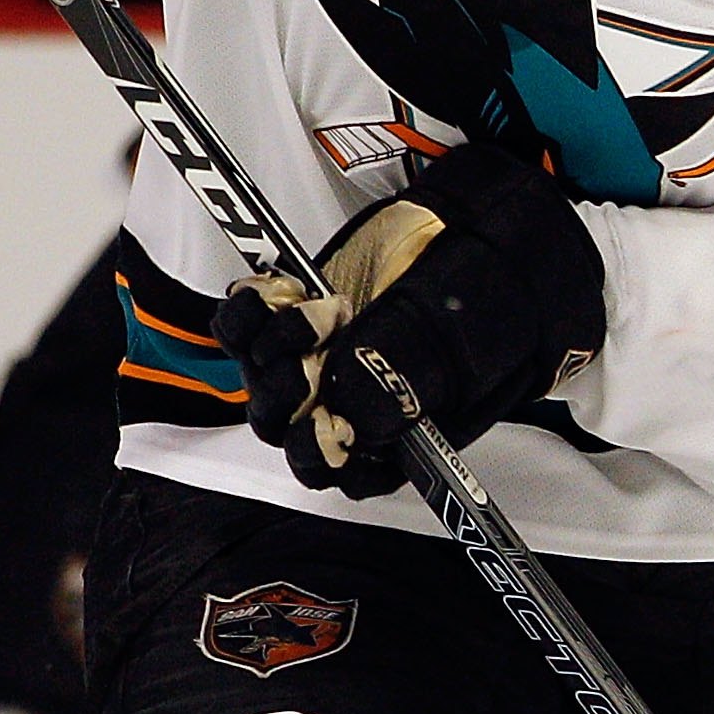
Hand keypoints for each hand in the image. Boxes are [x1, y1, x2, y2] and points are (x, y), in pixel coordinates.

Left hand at [214, 144, 606, 497]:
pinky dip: (251, 312)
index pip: (343, 474)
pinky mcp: (281, 321)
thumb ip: (407, 377)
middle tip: (326, 354)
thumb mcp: (456, 334)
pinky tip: (287, 292)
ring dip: (278, 348)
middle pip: (287, 434)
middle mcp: (345, 407)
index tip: (332, 423)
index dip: (327, 455)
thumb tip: (354, 416)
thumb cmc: (475, 292)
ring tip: (326, 311)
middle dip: (297, 394)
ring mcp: (309, 367)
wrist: (460, 238)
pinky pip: (238, 331)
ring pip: (259, 385)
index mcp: (393, 433)